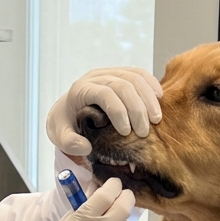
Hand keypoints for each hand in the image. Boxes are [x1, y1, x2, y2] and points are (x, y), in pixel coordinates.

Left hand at [46, 67, 162, 157]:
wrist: (67, 110)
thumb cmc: (65, 124)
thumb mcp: (60, 136)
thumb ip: (69, 144)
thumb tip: (86, 147)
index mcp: (80, 90)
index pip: (104, 94)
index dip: (119, 111)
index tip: (126, 133)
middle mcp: (95, 77)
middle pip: (123, 85)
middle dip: (137, 109)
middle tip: (144, 132)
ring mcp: (109, 73)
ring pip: (134, 77)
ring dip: (148, 98)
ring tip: (156, 120)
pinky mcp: (120, 73)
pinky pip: (139, 73)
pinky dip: (151, 84)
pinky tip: (159, 99)